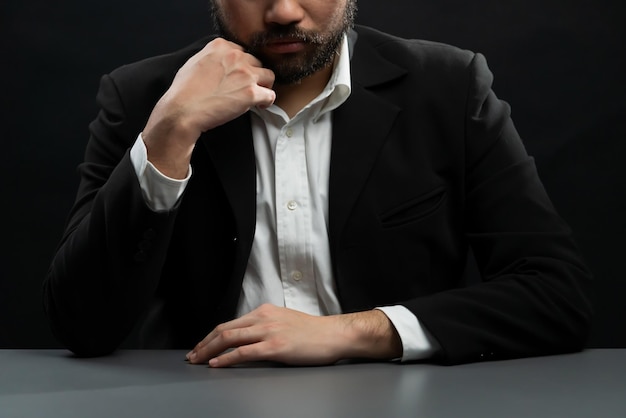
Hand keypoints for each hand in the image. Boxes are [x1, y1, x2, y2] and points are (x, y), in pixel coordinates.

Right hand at [142, 38, 275, 177]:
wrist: (183, 110)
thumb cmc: (184, 91)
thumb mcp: (194, 62)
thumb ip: (211, 57)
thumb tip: (220, 62)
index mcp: (220, 46)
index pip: (243, 51)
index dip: (242, 66)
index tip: (239, 77)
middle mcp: (235, 56)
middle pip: (257, 63)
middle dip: (253, 75)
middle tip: (246, 88)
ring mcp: (245, 74)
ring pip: (268, 76)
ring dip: (263, 86)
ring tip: (255, 97)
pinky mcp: (251, 93)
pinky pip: (270, 95)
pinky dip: (267, 102)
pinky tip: (259, 106)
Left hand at [186, 304, 401, 366]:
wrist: (334, 335)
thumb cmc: (313, 332)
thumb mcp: (284, 322)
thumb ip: (265, 327)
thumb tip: (247, 339)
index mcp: (265, 311)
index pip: (230, 323)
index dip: (211, 336)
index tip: (200, 346)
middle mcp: (264, 318)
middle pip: (224, 329)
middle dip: (204, 344)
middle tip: (192, 356)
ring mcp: (269, 331)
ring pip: (230, 338)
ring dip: (209, 350)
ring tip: (198, 360)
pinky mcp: (276, 346)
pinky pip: (244, 352)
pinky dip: (227, 358)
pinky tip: (217, 364)